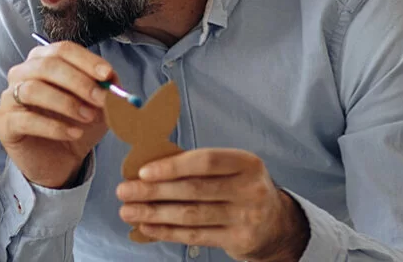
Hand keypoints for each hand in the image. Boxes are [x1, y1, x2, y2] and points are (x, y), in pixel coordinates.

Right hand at [0, 41, 113, 188]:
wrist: (60, 162)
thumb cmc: (76, 126)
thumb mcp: (99, 107)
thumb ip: (106, 91)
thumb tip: (114, 81)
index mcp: (44, 60)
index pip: (63, 50)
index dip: (86, 60)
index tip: (108, 75)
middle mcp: (22, 73)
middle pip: (46, 65)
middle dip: (78, 82)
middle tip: (102, 99)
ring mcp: (9, 97)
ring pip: (32, 89)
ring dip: (66, 103)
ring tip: (88, 117)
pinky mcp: (4, 122)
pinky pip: (26, 119)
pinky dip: (54, 126)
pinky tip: (74, 133)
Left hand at [115, 149, 310, 261]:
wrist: (277, 225)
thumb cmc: (242, 189)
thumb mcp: (231, 170)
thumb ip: (197, 166)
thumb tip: (148, 166)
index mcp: (246, 163)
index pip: (206, 161)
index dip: (172, 166)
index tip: (143, 171)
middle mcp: (250, 189)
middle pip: (194, 190)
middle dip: (153, 191)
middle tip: (125, 191)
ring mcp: (246, 217)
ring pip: (191, 215)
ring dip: (154, 213)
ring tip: (128, 211)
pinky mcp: (239, 240)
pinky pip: (194, 235)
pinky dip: (167, 231)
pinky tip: (147, 227)